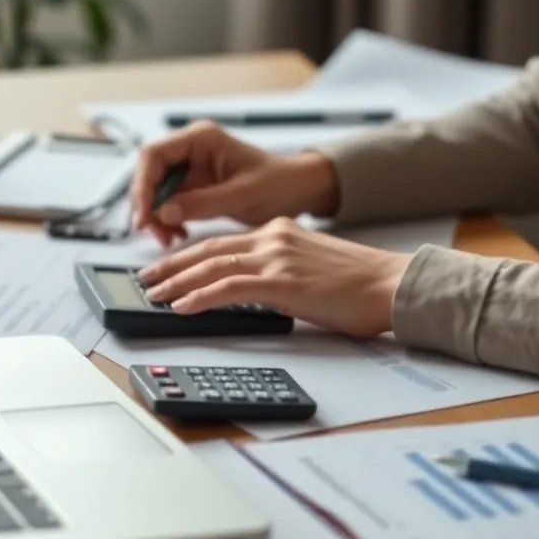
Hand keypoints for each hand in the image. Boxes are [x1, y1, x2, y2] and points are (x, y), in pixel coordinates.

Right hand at [129, 120, 340, 247]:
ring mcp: (192, 167)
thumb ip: (202, 203)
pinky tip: (178, 234)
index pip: (153, 155)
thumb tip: (163, 212)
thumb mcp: (242, 195)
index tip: (144, 216)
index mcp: (201, 138)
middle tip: (154, 234)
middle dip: (148, 205)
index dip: (143, 186)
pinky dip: (168, 219)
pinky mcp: (195, 185)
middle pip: (149, 173)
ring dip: (157, 216)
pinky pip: (170, 201)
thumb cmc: (280, 183)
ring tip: (169, 239)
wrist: (301, 189)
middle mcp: (191, 148)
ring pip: (156, 190)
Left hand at [138, 216, 411, 336]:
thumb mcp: (311, 266)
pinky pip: (229, 288)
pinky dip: (200, 296)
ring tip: (154, 295)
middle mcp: (272, 238)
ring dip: (177, 282)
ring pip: (212, 266)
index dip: (189, 255)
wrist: (391, 284)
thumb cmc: (360, 284)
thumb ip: (280, 270)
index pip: (222, 242)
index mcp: (279, 232)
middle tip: (147, 280)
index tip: (168, 267)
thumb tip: (256, 291)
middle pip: (208, 250)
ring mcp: (276, 258)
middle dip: (172, 266)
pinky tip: (182, 307)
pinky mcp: (282, 282)